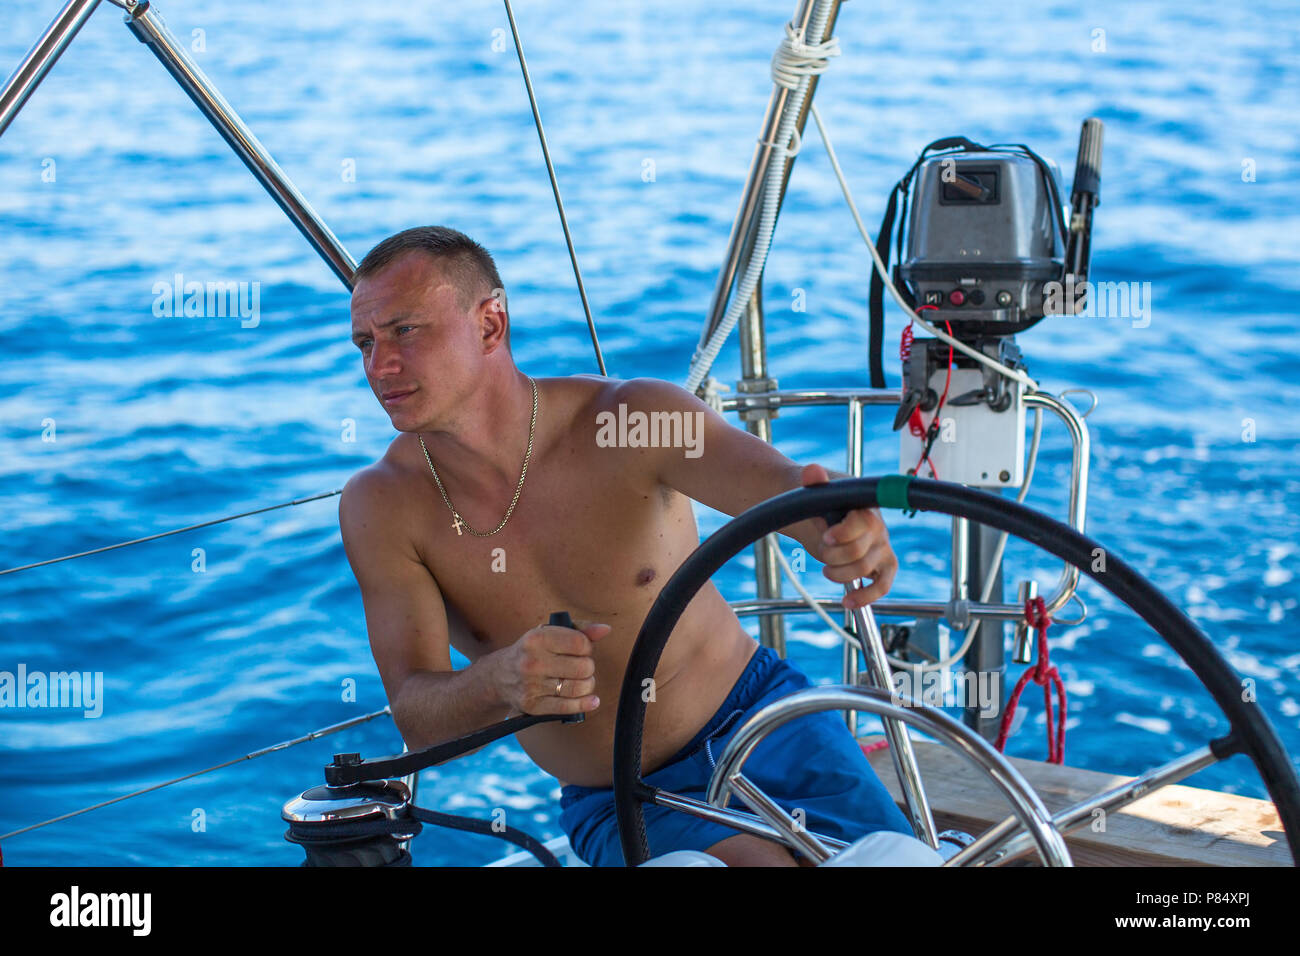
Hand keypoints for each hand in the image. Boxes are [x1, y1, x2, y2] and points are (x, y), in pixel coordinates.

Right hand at [493, 618, 610, 715]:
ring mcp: (531, 686)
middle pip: (583, 667)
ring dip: (587, 685)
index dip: (587, 647)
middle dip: (588, 667)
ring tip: (581, 681)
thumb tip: (605, 630)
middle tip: (580, 666)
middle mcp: (532, 662)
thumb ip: (579, 629)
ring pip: (579, 688)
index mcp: (536, 639)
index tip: (582, 650)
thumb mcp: (549, 633)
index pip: (580, 643)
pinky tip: (592, 700)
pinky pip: (568, 707)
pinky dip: (585, 704)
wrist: (499, 676)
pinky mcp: (533, 706)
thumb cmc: (532, 651)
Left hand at [800, 463, 898, 609]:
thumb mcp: (813, 488)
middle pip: (860, 551)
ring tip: (826, 569)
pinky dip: (866, 596)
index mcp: (867, 506)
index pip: (864, 523)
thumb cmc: (817, 498)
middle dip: (833, 555)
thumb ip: (813, 480)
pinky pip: (882, 585)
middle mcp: (879, 527)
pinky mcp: (881, 565)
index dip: (844, 533)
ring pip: (866, 570)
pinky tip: (847, 602)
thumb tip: (812, 471)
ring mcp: (882, 548)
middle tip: (820, 549)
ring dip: (840, 574)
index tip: (825, 536)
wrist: (818, 512)